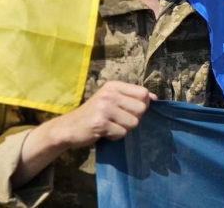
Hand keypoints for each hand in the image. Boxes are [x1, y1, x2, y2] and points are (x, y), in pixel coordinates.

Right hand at [11, 81, 155, 186]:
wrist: (68, 127)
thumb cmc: (94, 113)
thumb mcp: (111, 99)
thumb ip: (132, 97)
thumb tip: (155, 98)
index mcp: (113, 86)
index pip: (143, 93)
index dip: (143, 104)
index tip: (130, 110)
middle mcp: (109, 94)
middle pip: (142, 109)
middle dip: (134, 118)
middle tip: (119, 119)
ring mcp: (104, 108)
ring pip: (134, 122)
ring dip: (124, 128)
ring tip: (111, 125)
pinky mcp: (100, 123)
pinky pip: (122, 133)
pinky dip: (115, 136)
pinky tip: (104, 132)